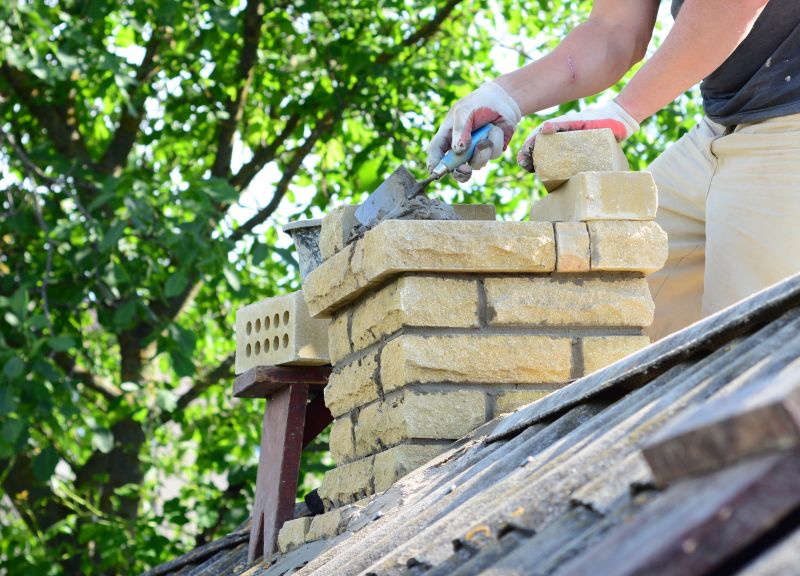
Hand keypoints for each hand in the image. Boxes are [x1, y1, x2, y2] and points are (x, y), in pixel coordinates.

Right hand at [427, 81, 521, 182]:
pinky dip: (496, 141)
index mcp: (447, 136)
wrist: (503, 99)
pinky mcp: (490, 152)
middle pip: (455, 169)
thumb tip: (458, 151)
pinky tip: (496, 129)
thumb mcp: (464, 111)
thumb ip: (460, 130)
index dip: (435, 164)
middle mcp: (460, 148)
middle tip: (465, 169)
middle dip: (460, 172)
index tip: (436, 173)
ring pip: (477, 164)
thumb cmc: (478, 102)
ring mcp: (475, 152)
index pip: (436, 152)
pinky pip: (493, 155)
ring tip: (489, 129)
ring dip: (484, 149)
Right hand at [516, 100, 638, 171]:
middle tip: (523, 164)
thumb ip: (567, 124)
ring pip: (545, 147)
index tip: (523, 156)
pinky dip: (547, 159)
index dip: (528, 145)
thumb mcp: (586, 123)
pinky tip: (544, 169)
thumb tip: (545, 128)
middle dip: (527, 152)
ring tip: (528, 167)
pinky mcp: (573, 145)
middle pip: (538, 141)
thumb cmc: (606, 122)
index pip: (538, 134)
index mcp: (562, 125)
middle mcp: (562, 130)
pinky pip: (555, 152)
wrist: (621, 121)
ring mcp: (567, 137)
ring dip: (535, 156)